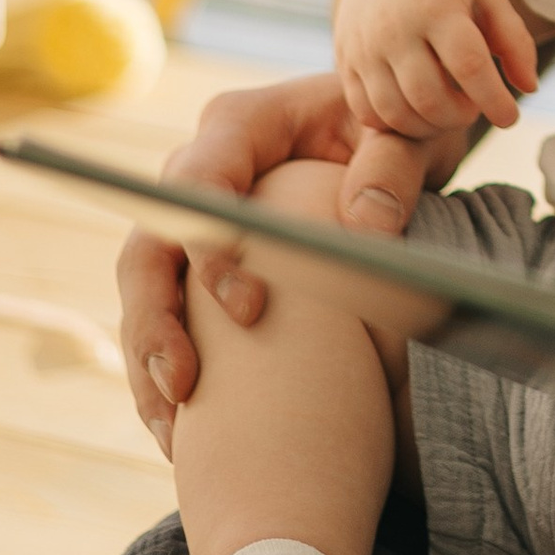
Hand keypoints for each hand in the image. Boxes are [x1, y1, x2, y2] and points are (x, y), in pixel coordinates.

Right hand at [118, 73, 465, 447]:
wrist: (391, 128)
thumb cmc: (400, 121)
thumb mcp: (408, 131)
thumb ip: (392, 166)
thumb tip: (368, 227)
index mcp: (241, 125)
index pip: (199, 186)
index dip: (211, 251)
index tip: (250, 312)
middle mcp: (201, 168)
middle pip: (148, 247)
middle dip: (155, 322)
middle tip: (183, 389)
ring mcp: (194, 216)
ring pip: (146, 291)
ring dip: (150, 361)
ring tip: (173, 432)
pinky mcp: (201, 257)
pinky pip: (169, 314)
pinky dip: (169, 369)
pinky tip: (185, 429)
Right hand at [335, 0, 539, 136]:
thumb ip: (513, 40)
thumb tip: (530, 89)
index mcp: (437, 6)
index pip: (469, 67)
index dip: (494, 100)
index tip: (511, 117)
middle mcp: (395, 28)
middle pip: (429, 97)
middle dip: (459, 118)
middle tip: (474, 109)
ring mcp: (364, 45)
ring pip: (395, 112)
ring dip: (428, 127)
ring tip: (448, 113)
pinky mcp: (345, 58)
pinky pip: (365, 110)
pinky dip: (393, 124)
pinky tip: (416, 111)